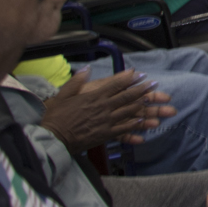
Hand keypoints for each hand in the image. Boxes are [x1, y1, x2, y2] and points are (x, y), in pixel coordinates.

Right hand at [40, 69, 175, 151]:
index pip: (116, 85)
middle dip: (142, 89)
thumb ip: (77, 80)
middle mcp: (102, 107)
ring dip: (142, 105)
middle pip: (126, 96)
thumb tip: (87, 68)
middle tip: (155, 84)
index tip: (141, 74)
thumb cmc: (56, 117)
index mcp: (94, 96)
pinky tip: (142, 121)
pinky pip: (122, 128)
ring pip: (127, 111)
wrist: (53, 138)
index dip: (130, 79)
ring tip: (152, 100)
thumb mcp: (64, 94)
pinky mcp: (104, 134)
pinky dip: (133, 124)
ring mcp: (105, 121)